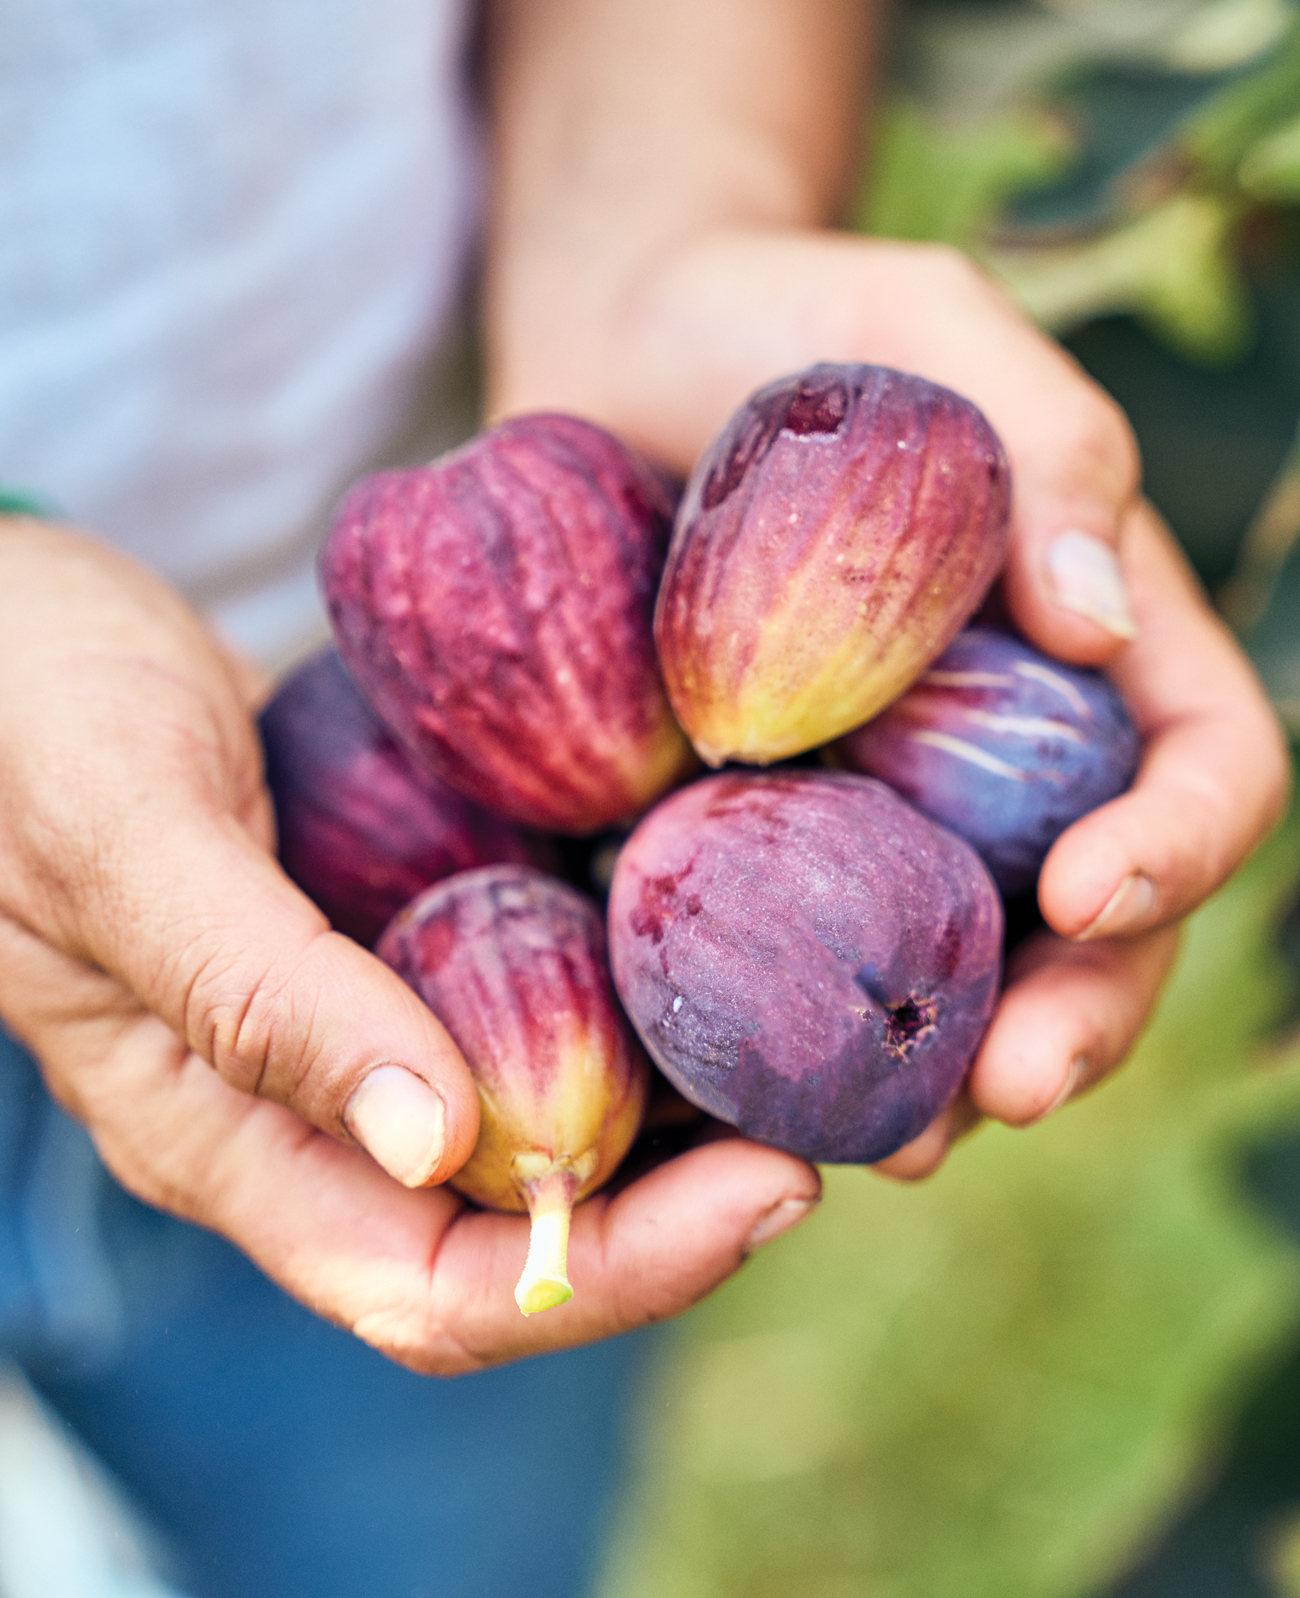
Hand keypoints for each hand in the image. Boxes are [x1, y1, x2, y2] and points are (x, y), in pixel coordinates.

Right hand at [0, 519, 818, 1369]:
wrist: (0, 611)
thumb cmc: (24, 714)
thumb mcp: (126, 840)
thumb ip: (257, 992)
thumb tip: (435, 1143)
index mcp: (223, 1132)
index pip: (435, 1286)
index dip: (613, 1268)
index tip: (772, 1185)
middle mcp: (309, 1097)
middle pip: (521, 1222)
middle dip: (682, 1198)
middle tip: (835, 1113)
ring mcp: (360, 1000)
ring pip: (542, 1103)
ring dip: (676, 1088)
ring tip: (812, 1027)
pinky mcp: (396, 907)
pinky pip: (529, 972)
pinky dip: (630, 964)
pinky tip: (726, 903)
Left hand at [488, 223, 1289, 1171]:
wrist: (612, 348)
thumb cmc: (783, 312)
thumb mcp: (924, 317)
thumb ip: (1042, 438)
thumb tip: (1103, 621)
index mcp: (1095, 638)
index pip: (1204, 761)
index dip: (1183, 845)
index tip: (1093, 891)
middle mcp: (1010, 748)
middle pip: (1100, 920)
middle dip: (1078, 1018)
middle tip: (1005, 1092)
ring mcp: (887, 803)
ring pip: (957, 972)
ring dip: (944, 1070)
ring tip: (885, 1140)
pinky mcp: (760, 834)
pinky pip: (794, 954)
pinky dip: (789, 1034)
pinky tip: (742, 1093)